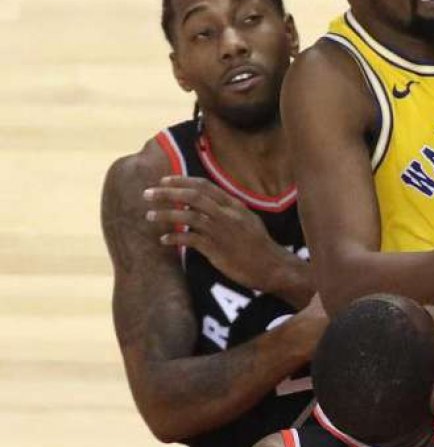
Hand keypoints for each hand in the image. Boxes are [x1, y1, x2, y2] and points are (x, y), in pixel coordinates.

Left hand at [144, 176, 305, 298]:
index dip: (182, 181)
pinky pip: (190, 240)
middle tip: (148, 194)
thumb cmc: (259, 245)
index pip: (204, 186)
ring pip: (188, 216)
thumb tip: (204, 205)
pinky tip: (163, 240)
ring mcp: (221, 231)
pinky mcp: (216, 249)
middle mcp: (227, 214)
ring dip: (165, 214)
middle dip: (167, 193)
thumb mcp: (248, 220)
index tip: (164, 180)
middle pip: (192, 197)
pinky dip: (174, 238)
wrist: (272, 266)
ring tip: (149, 216)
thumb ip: (227, 211)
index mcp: (234, 205)